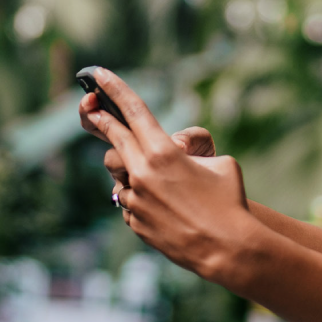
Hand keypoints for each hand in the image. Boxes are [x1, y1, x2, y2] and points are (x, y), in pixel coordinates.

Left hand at [81, 68, 258, 282]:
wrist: (228, 247)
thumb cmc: (230, 199)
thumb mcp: (220, 162)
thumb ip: (190, 152)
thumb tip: (172, 156)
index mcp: (164, 152)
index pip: (133, 110)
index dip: (113, 88)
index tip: (96, 74)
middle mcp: (142, 173)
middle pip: (114, 138)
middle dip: (101, 120)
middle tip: (91, 107)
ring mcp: (135, 200)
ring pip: (121, 175)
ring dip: (134, 170)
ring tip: (164, 182)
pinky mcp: (134, 223)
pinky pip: (130, 203)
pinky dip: (143, 199)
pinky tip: (169, 209)